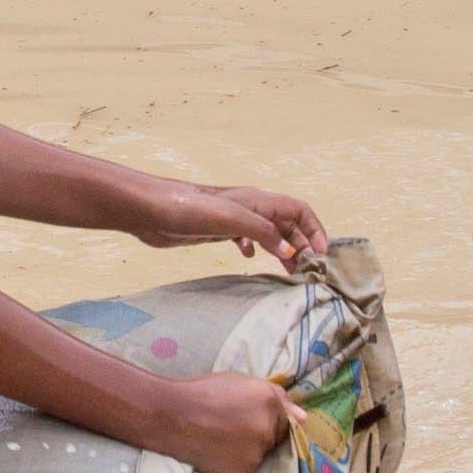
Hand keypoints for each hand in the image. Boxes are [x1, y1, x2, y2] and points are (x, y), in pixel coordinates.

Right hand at [139, 371, 303, 472]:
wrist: (171, 416)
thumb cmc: (204, 392)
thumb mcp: (241, 381)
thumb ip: (276, 397)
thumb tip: (305, 418)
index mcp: (270, 403)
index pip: (286, 419)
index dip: (266, 418)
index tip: (247, 418)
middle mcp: (268, 429)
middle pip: (275, 437)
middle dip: (259, 433)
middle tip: (230, 426)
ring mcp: (256, 453)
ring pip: (261, 454)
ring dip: (248, 448)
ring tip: (220, 437)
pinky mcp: (243, 472)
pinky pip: (247, 468)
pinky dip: (236, 462)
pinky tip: (216, 450)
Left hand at [141, 179, 329, 266]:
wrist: (151, 211)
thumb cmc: (188, 209)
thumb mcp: (231, 220)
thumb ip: (263, 232)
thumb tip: (290, 251)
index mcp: (259, 201)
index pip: (300, 210)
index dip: (315, 230)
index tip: (321, 256)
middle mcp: (251, 208)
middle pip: (288, 224)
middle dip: (302, 244)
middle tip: (309, 271)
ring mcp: (235, 219)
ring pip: (269, 233)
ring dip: (283, 249)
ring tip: (291, 271)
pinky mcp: (219, 230)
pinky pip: (248, 238)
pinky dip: (256, 249)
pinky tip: (249, 259)